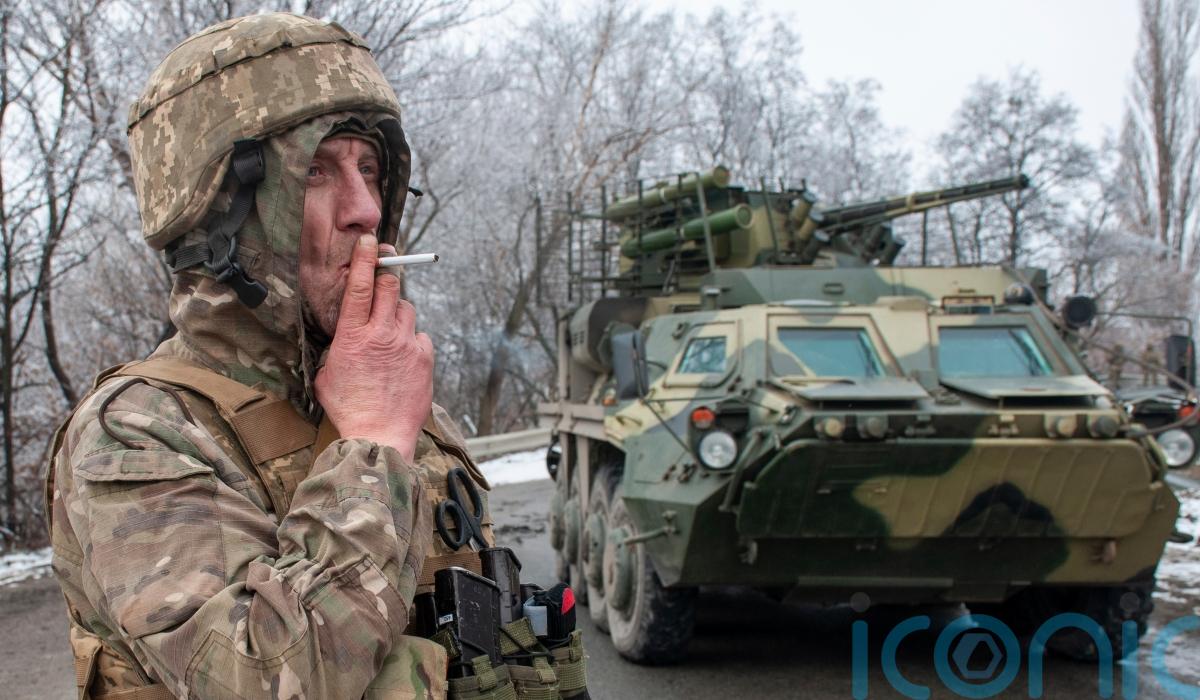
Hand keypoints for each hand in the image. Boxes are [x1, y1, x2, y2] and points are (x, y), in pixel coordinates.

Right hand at [314, 235, 433, 460]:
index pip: (362, 285)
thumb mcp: (328, 374)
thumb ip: (338, 348)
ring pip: (408, 310)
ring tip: (390, 337)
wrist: (379, 436)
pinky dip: (413, 342)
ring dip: (398, 316)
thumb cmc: (349, 409)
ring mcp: (407, 345)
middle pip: (392, 287)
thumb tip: (344, 338)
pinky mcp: (425, 358)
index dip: (366, 258)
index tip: (370, 241)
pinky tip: (403, 359)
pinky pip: (421, 337)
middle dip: (388, 280)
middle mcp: (382, 334)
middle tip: (383, 286)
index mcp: (353, 336)